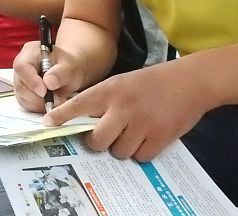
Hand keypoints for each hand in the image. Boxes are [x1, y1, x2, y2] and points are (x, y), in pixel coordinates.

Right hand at [13, 41, 87, 113]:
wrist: (69, 74)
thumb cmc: (69, 67)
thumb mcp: (71, 67)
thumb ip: (61, 73)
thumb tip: (48, 83)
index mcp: (31, 51)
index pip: (22, 66)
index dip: (31, 81)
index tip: (44, 92)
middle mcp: (21, 64)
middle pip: (20, 84)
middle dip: (38, 96)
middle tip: (58, 99)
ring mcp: (20, 79)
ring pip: (22, 96)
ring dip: (40, 103)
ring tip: (57, 99)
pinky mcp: (22, 93)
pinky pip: (26, 104)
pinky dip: (39, 106)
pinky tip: (50, 101)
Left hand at [42, 61, 210, 160]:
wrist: (190, 81)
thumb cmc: (153, 82)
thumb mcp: (123, 82)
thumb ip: (104, 100)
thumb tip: (86, 124)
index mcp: (111, 89)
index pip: (79, 104)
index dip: (61, 115)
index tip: (46, 123)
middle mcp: (123, 106)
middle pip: (97, 140)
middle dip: (98, 143)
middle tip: (105, 137)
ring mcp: (141, 123)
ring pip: (119, 151)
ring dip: (123, 148)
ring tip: (134, 133)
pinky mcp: (160, 137)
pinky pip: (141, 157)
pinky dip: (142, 152)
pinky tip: (149, 138)